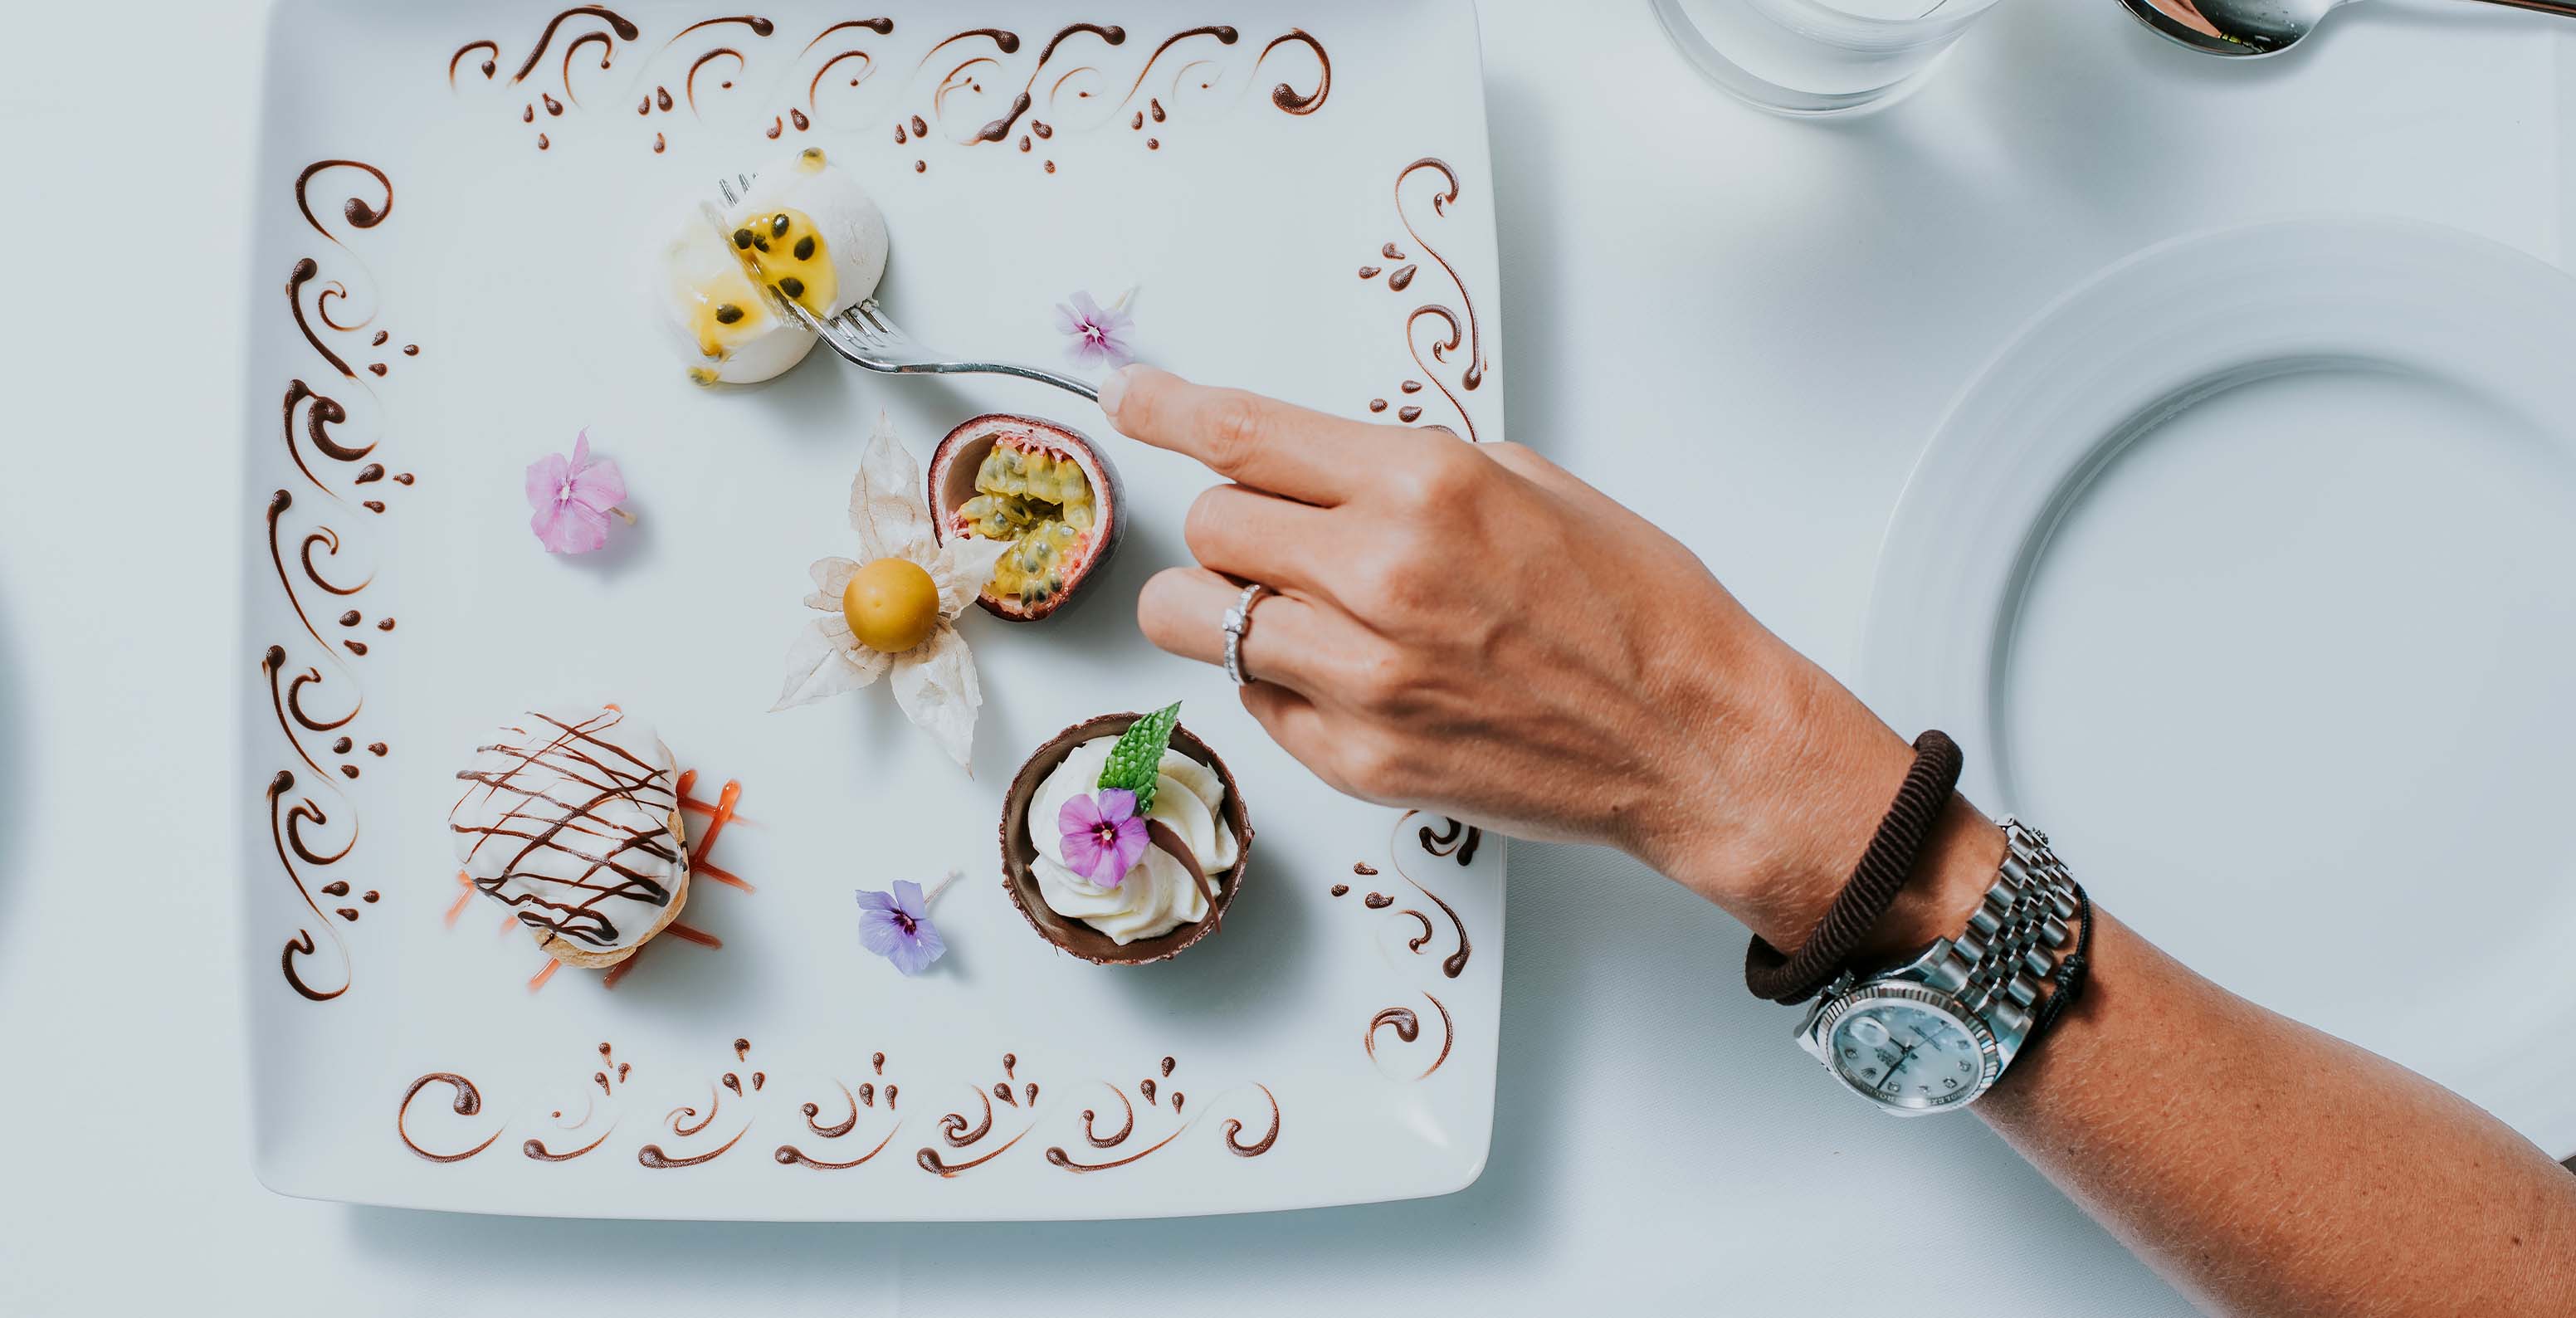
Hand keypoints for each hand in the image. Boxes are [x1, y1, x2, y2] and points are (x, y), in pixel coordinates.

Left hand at [1102, 366, 1997, 952]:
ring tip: (1287, 608)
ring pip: (1195, 620)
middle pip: (1209, 525)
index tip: (1129, 397)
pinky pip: (1255, 702)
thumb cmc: (1634, 608)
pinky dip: (1278, 682)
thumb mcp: (1526, 485)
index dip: (1166, 409)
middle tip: (1275, 535)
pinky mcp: (1357, 761)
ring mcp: (1361, 679)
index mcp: (1424, 485)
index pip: (1243, 434)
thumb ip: (1402, 472)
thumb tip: (1307, 468)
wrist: (1696, 738)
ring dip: (1220, 605)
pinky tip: (1350, 675)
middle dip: (1229, 522)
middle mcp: (1379, 576)